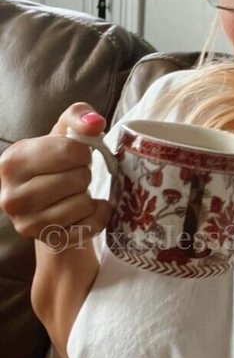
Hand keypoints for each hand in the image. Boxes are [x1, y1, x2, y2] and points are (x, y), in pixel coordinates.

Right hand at [0, 103, 112, 248]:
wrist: (47, 205)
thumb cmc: (55, 163)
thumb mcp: (62, 132)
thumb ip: (79, 116)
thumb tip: (96, 123)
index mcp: (11, 163)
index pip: (69, 151)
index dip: (82, 152)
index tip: (74, 157)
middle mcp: (12, 197)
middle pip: (78, 179)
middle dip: (83, 175)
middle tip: (73, 178)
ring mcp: (29, 224)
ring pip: (84, 203)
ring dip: (88, 196)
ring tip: (74, 194)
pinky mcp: (49, 242)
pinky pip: (92, 225)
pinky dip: (98, 215)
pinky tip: (85, 210)